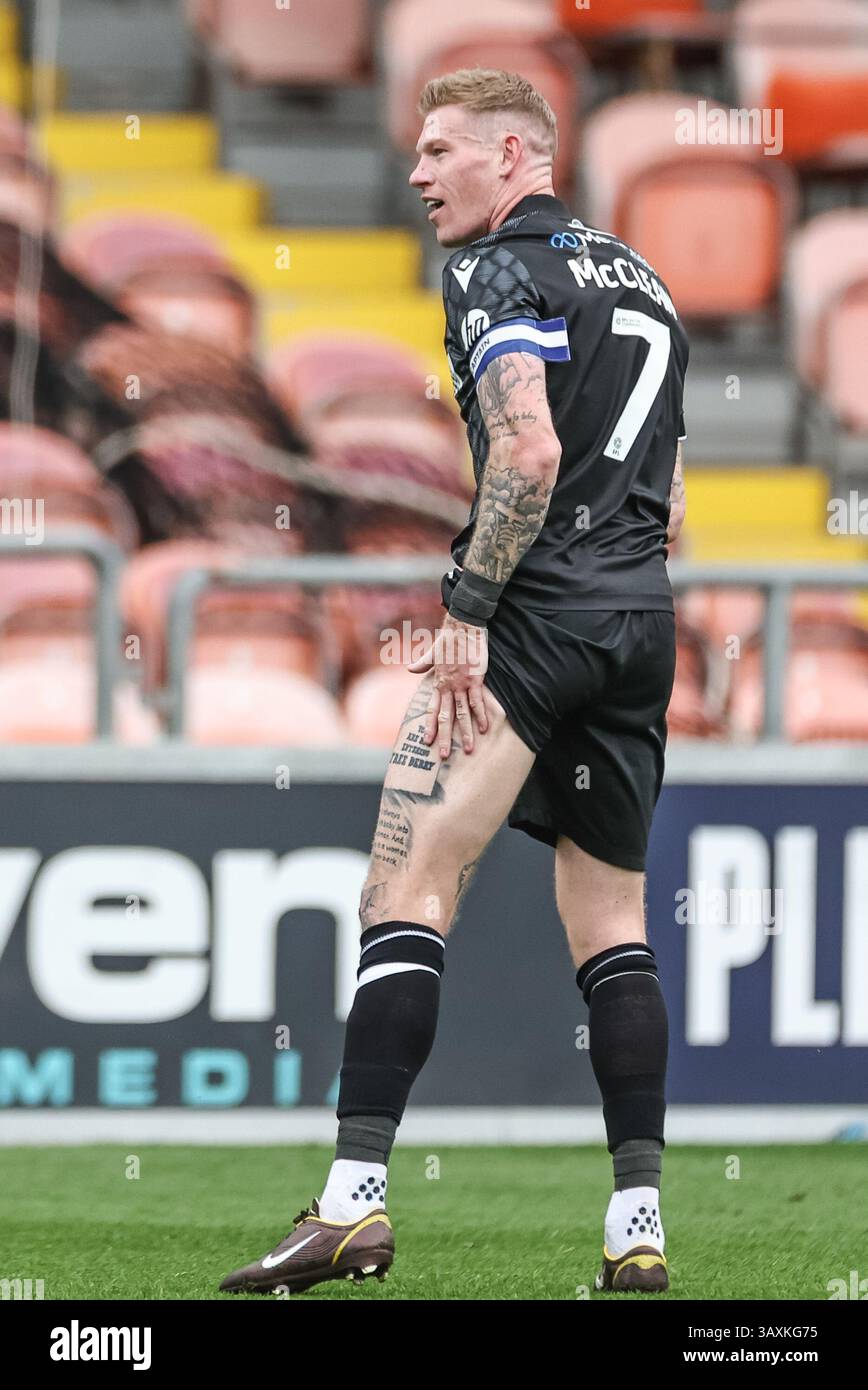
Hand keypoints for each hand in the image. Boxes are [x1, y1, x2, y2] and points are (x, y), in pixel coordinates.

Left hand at [408, 613, 489, 756]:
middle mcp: (449, 686)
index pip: (432, 709)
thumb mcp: (433, 651)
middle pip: (445, 717)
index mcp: (439, 682)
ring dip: (464, 733)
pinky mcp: (476, 679)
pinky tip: (484, 729)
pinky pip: (478, 702)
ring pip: (462, 714)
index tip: (427, 742)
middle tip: (444, 756)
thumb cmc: (449, 637)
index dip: (429, 726)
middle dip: (444, 738)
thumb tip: (410, 669)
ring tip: (467, 749)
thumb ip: (423, 663)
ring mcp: (462, 684)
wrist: (462, 625)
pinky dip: (481, 716)